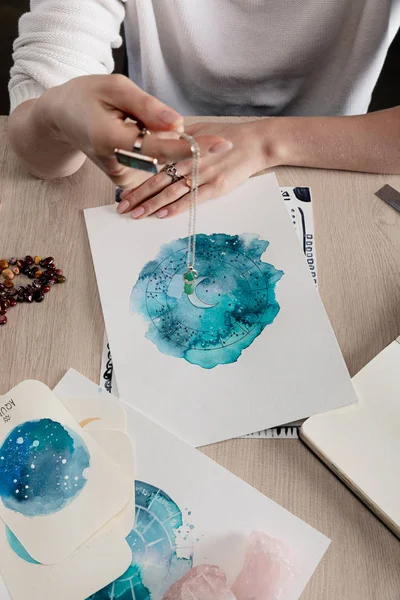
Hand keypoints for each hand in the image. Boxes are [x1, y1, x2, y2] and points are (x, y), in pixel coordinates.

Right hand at [37, 75, 229, 187]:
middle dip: (180, 140)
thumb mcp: (115, 87)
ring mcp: (121, 177)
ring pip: (161, 162)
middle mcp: (117, 164)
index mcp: (110, 139)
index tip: (220, 144)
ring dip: (166, 143)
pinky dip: (159, 151)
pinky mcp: (125, 181)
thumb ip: (148, 107)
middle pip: (165, 157)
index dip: (191, 146)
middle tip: (181, 128)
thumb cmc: (88, 96)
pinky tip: (142, 136)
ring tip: (138, 125)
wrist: (63, 119)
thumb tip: (179, 125)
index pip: (159, 147)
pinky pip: (154, 166)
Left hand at [116, 120, 273, 218]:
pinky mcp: (216, 186)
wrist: (255, 142)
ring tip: (136, 215)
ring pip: (171, 191)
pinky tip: (162, 214)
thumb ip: (177, 139)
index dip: (137, 181)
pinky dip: (176, 207)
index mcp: (182, 148)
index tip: (123, 193)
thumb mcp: (199, 131)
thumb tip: (158, 141)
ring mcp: (202, 174)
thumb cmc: (226, 137)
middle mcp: (189, 161)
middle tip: (122, 208)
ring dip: (152, 204)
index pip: (154, 167)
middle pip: (158, 181)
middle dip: (138, 196)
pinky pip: (192, 199)